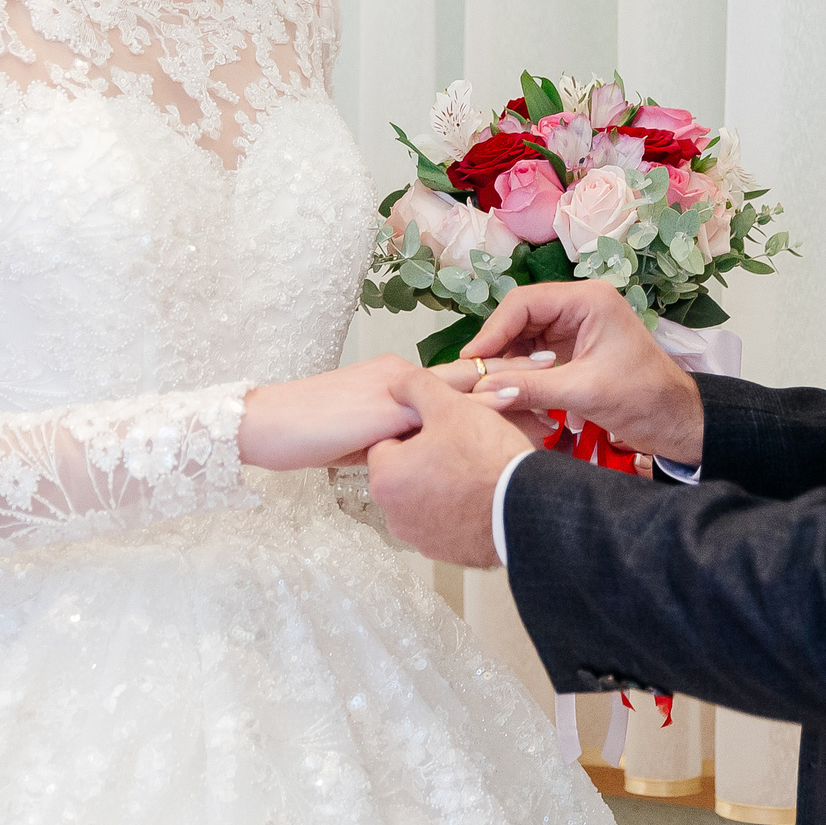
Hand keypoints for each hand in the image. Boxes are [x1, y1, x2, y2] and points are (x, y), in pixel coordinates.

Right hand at [239, 354, 548, 470]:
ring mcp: (396, 389)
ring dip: (504, 385)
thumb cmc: (304, 433)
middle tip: (558, 367)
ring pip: (461, 385)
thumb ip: (388, 440)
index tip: (531, 380)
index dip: (491, 381)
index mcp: (397, 382)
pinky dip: (478, 406)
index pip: (452, 380)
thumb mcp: (356, 438)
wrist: (267, 426)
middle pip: (467, 374)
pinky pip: (442, 406)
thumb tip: (410, 457)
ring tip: (548, 384)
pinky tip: (508, 406)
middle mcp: (402, 377)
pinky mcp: (389, 408)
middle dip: (512, 372)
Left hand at [367, 369, 536, 566]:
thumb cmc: (488, 460)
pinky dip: (456, 508)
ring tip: (473, 470)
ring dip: (441, 483)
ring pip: (423, 495)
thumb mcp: (451, 406)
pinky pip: (442, 520)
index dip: (417, 428)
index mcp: (385, 476)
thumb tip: (398, 383)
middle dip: (428, 457)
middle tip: (462, 446)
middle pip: (405, 470)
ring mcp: (418, 536)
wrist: (526, 508)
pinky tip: (478, 493)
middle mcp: (393, 512)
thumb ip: (416, 387)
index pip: (388, 440)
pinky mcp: (443, 551)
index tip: (443, 428)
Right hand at [460, 282, 704, 465]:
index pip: (525, 303)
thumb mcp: (584, 392)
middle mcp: (580, 305)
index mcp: (588, 300)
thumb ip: (532, 387)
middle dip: (497, 346)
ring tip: (485, 386)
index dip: (493, 330)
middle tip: (471, 376)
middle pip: (520, 317)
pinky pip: (534, 352)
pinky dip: (520, 370)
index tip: (471, 360)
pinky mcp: (574, 348)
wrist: (677, 421)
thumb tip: (484, 388)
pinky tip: (505, 389)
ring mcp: (576, 326)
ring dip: (506, 360)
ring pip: (524, 336)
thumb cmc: (644, 399)